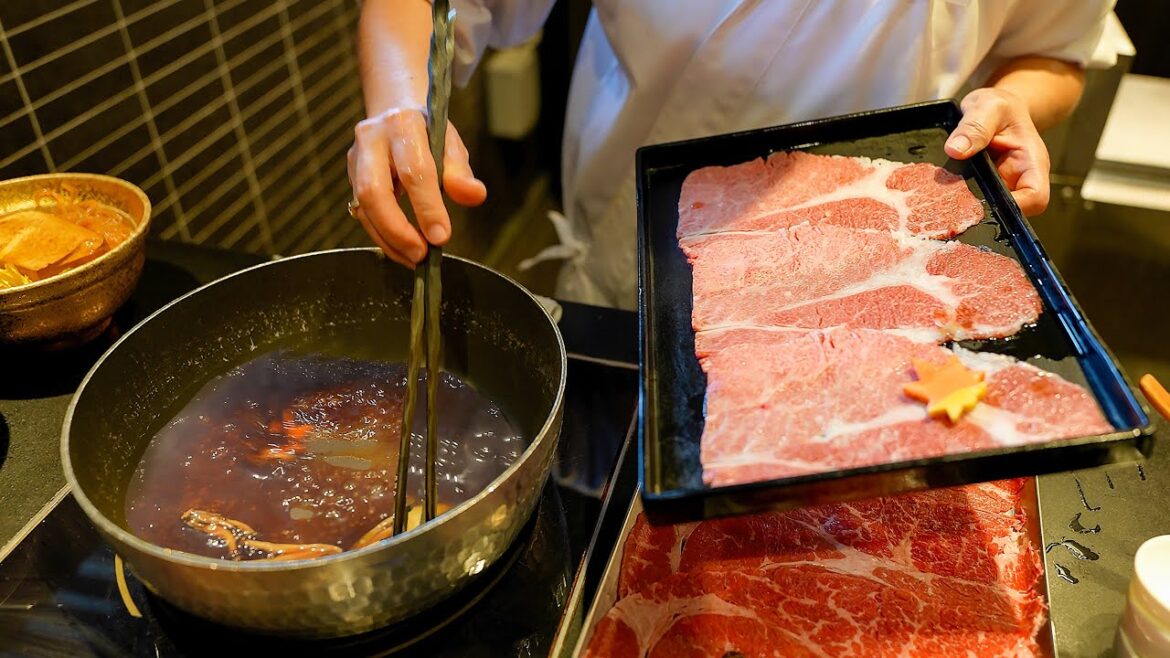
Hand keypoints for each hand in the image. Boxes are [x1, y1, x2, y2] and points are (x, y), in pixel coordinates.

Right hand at [347, 108, 486, 266]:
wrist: (397, 113)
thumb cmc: (428, 132)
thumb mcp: (451, 145)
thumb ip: (460, 172)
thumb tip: (475, 196)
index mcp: (403, 124)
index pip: (413, 171)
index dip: (427, 207)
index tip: (441, 236)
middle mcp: (372, 138)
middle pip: (374, 191)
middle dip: (397, 229)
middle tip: (420, 254)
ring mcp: (356, 157)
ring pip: (363, 206)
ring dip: (388, 239)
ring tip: (414, 258)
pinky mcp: (350, 176)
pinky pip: (361, 213)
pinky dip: (382, 237)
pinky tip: (401, 250)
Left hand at [944, 88, 1049, 216]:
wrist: (995, 107)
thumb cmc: (1000, 106)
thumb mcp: (989, 107)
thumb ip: (974, 127)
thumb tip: (956, 150)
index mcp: (1031, 163)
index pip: (1036, 198)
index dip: (1016, 207)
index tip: (986, 201)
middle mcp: (1018, 180)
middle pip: (1008, 211)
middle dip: (982, 210)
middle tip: (952, 200)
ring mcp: (1000, 186)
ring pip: (987, 209)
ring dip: (965, 206)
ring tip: (941, 194)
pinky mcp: (982, 187)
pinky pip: (970, 201)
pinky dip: (955, 199)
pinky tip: (939, 191)